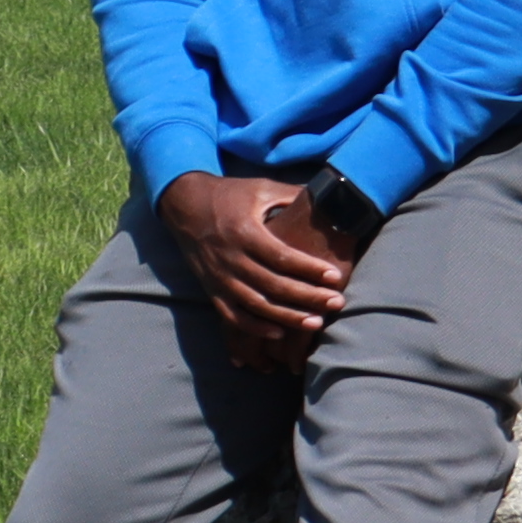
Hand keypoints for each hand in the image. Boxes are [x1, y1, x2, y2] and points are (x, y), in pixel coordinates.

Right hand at [162, 169, 345, 365]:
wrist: (184, 205)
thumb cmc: (230, 195)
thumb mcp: (261, 188)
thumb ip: (292, 195)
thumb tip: (330, 196)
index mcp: (245, 231)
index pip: (281, 256)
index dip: (309, 268)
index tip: (335, 276)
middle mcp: (230, 257)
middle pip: (273, 284)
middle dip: (307, 296)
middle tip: (337, 302)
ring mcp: (219, 277)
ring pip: (256, 304)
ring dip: (286, 316)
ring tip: (316, 323)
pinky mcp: (211, 290)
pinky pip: (232, 316)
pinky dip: (255, 327)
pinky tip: (280, 333)